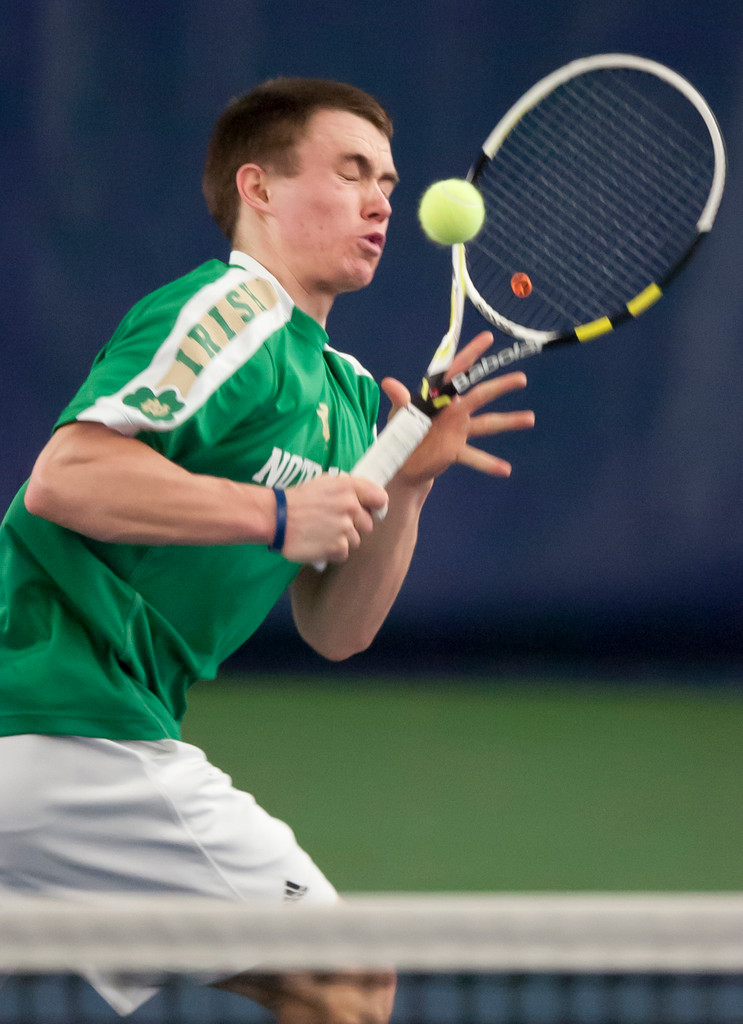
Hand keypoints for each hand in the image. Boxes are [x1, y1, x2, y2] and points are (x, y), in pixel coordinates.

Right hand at [282, 475, 387, 563]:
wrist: (276, 518)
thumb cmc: (298, 500)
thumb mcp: (324, 482)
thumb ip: (348, 488)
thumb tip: (366, 498)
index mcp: (348, 487)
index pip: (380, 498)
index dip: (375, 506)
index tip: (368, 510)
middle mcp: (350, 506)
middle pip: (368, 523)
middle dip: (354, 525)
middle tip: (333, 523)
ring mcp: (345, 528)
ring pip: (356, 540)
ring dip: (342, 539)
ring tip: (322, 532)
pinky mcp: (337, 547)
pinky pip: (344, 553)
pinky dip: (333, 551)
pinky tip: (318, 542)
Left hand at [380, 331, 534, 482]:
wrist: (402, 460)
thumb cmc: (402, 429)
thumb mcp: (399, 413)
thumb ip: (399, 399)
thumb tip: (388, 383)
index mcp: (440, 395)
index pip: (457, 371)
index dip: (472, 353)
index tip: (488, 338)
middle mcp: (454, 410)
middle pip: (481, 394)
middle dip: (501, 386)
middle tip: (522, 379)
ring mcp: (458, 430)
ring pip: (488, 423)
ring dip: (509, 421)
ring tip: (530, 418)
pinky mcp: (456, 450)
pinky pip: (475, 456)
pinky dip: (489, 463)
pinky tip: (506, 470)